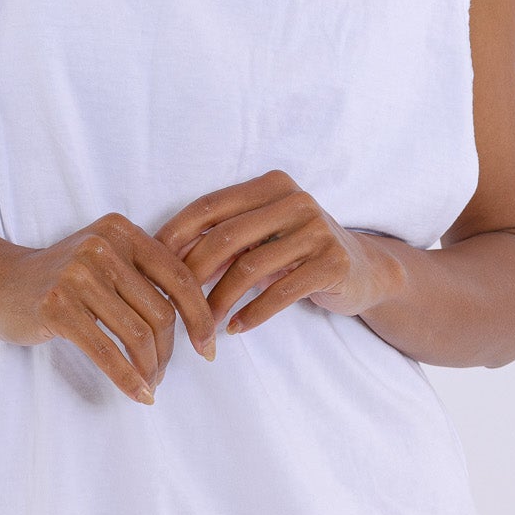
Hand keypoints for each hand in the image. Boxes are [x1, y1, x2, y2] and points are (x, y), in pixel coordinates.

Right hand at [0, 213, 217, 404]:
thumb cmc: (60, 279)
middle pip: (160, 311)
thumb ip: (144, 275)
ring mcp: (77, 274)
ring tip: (149, 384)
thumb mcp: (104, 260)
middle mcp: (102, 247)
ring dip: (150, 368)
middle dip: (169, 351)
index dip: (200, 316)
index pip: (179, 277)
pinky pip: (106, 351)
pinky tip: (138, 394)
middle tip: (164, 374)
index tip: (208, 348)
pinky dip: (127, 378)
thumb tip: (201, 318)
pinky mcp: (57, 306)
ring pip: (137, 334)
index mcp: (122, 231)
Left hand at [152, 170, 403, 334]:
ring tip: (204, 325)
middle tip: (175, 305)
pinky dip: (253, 314)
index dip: (175, 235)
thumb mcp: (261, 239)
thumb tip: (166, 262)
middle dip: (193, 274)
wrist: (364, 271)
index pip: (209, 206)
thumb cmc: (297, 253)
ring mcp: (317, 230)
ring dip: (219, 301)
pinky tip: (236, 329)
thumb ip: (222, 243)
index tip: (150, 266)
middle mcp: (295, 200)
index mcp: (270, 185)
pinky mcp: (332, 263)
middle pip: (225, 237)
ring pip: (249, 268)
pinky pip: (280, 292)